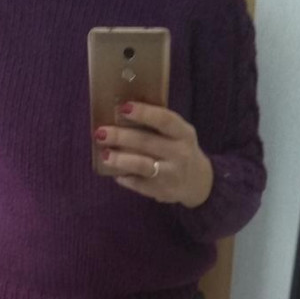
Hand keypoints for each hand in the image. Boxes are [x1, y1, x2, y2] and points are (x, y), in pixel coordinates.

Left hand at [94, 101, 213, 207]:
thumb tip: (121, 113)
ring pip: (142, 165)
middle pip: (147, 142)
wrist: (198, 182)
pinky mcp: (161, 191)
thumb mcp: (178, 135)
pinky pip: (138, 184)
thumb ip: (157, 125)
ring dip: (121, 159)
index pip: (165, 120)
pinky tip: (114, 173)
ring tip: (105, 155)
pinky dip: (124, 178)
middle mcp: (180, 153)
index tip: (123, 107)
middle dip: (121, 136)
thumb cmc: (179, 150)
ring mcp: (170, 174)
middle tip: (101, 132)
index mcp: (184, 133)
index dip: (144, 113)